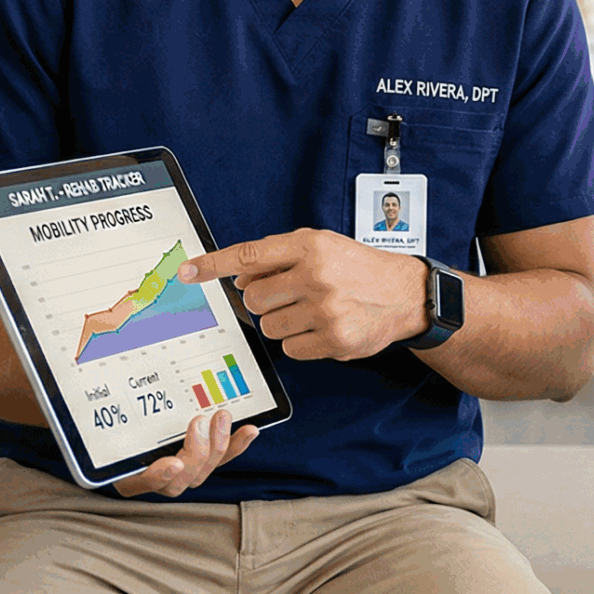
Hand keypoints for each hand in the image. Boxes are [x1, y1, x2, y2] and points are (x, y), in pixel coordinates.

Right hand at [111, 406, 258, 497]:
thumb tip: (95, 376)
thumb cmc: (115, 427)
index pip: (141, 481)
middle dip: (196, 452)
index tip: (172, 463)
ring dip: (218, 446)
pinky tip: (250, 430)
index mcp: (126, 471)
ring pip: (202, 472)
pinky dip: (236, 445)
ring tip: (223, 418)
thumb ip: (112, 408)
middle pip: (178, 481)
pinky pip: (220, 461)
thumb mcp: (110, 420)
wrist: (122, 432)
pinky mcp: (200, 462)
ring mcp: (178, 473)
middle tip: (200, 421)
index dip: (158, 476)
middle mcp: (153, 478)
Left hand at [180, 229, 426, 361]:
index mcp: (310, 245)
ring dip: (282, 322)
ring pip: (269, 326)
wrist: (406, 294)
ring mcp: (325, 310)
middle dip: (264, 300)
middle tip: (289, 295)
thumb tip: (237, 277)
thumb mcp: (323, 247)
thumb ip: (279, 257)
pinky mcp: (334, 340)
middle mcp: (316, 275)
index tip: (187, 271)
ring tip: (311, 311)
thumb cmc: (359, 268)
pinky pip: (290, 348)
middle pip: (253, 298)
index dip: (213, 265)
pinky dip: (300, 341)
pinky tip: (322, 328)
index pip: (249, 255)